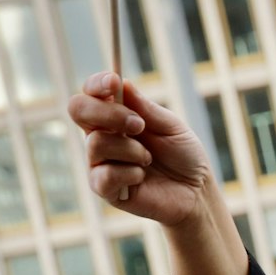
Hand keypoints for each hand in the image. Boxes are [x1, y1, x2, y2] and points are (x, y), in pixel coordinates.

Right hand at [68, 73, 214, 226]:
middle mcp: (101, 135)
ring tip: (149, 159)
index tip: (114, 82)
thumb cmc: (184, 157)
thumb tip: (123, 83)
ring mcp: (100, 161)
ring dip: (131, 149)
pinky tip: (142, 177)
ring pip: (96, 143)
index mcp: (115, 116)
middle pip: (78, 110)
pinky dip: (130, 173)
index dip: (97, 84)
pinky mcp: (104, 188)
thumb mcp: (172, 127)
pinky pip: (104, 175)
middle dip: (108, 113)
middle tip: (138, 125)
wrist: (197, 192)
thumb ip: (147, 108)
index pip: (90, 94)